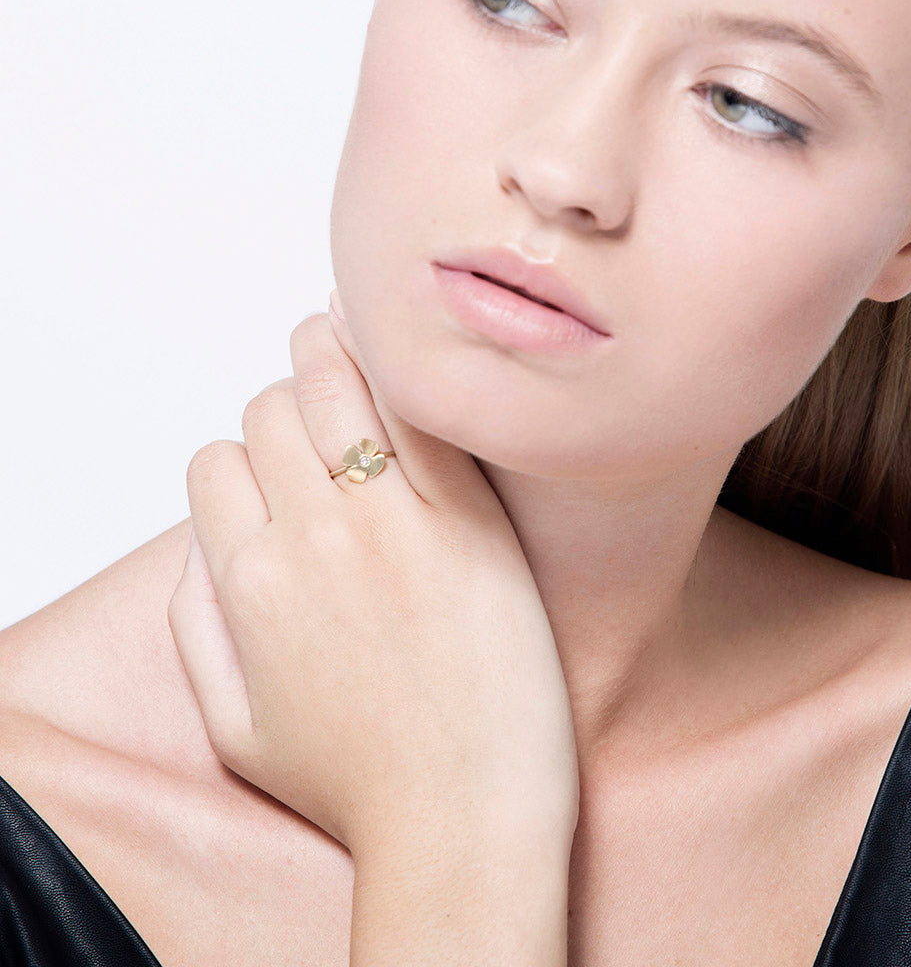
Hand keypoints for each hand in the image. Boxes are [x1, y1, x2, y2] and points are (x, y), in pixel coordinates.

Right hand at [168, 295, 579, 862]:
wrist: (464, 816)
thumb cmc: (358, 781)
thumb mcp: (233, 727)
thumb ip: (195, 626)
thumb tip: (202, 549)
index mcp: (248, 582)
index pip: (215, 463)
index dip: (243, 458)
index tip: (278, 465)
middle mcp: (311, 537)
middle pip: (270, 412)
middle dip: (286, 404)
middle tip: (321, 404)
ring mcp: (393, 521)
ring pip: (334, 386)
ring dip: (333, 354)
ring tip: (349, 338)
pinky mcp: (470, 518)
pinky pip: (424, 413)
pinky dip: (407, 371)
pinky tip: (415, 355)